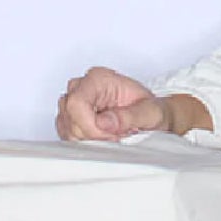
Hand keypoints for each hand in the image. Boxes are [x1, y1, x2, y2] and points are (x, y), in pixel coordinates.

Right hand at [55, 66, 210, 140]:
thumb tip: (104, 123)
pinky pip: (66, 132)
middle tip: (116, 138)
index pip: (77, 102)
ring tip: (111, 137)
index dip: (89, 125)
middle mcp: (83, 86)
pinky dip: (83, 141)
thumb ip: (129, 117)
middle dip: (92, 135)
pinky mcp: (71, 116)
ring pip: (66, 126)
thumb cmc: (153, 111)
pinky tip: (102, 138)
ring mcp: (74, 100)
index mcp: (99, 79)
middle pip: (69, 116)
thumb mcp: (150, 113)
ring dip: (88, 139)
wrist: (154, 116)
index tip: (109, 136)